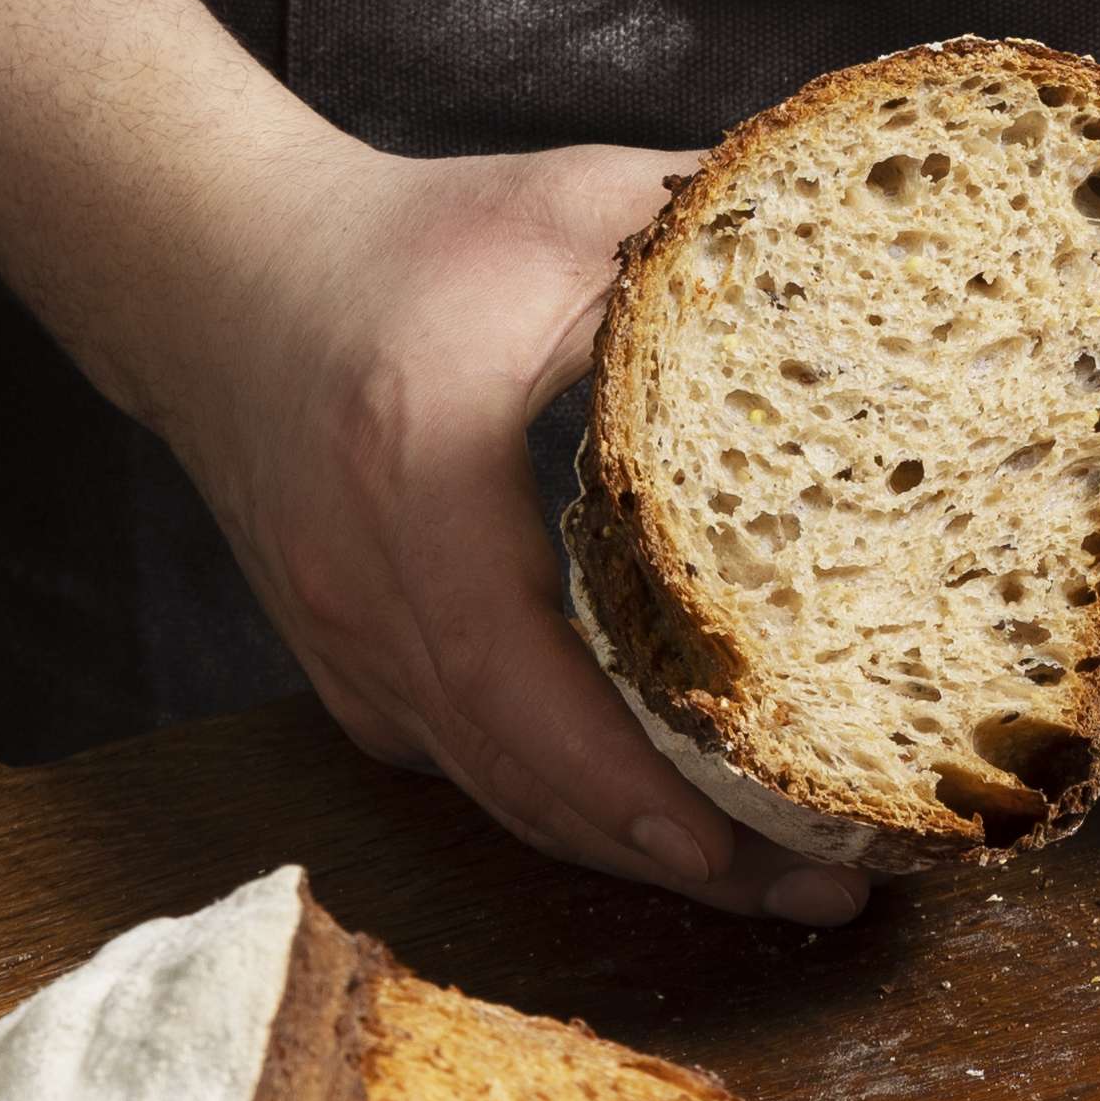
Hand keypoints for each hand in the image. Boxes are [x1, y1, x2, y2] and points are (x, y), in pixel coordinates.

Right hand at [150, 136, 866, 926]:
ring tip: (784, 882)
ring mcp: (346, 651)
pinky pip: (471, 769)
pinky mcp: (353, 673)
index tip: (734, 838)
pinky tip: (681, 827)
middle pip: (521, 775)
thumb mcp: (570, 208)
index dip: (624, 775)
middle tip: (829, 892)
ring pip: (497, 794)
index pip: (515, 674)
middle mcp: (366, 593)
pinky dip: (575, 809)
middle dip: (676, 855)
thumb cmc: (410, 240)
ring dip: (634, 853)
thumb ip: (715, 226)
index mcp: (420, 481)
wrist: (221, 273)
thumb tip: (878, 237)